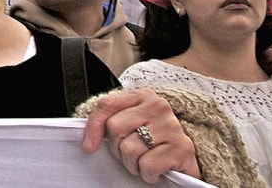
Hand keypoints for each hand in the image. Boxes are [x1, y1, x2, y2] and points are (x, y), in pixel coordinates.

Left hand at [82, 88, 199, 183]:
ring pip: (129, 149)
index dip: (93, 127)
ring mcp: (172, 126)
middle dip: (117, 148)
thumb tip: (88, 141)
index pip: (107, 105)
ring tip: (143, 161)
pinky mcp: (183, 148)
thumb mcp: (129, 125)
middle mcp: (158, 106)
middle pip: (115, 128)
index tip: (89, 147)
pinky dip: (148, 174)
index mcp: (142, 96)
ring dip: (132, 164)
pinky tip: (157, 170)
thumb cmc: (151, 142)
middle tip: (129, 153)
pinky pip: (148, 165)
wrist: (183, 160)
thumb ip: (110, 122)